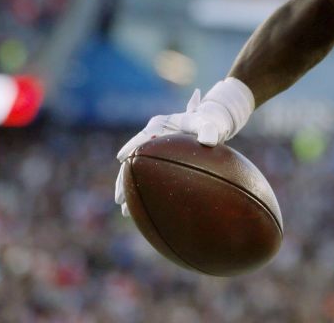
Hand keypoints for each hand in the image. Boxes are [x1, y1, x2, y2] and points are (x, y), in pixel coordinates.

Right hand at [113, 78, 254, 215]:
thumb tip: (208, 141)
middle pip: (134, 159)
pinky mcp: (159, 161)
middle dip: (124, 178)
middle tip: (120, 198)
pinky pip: (148, 177)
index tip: (122, 158)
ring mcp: (154, 150)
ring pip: (137, 171)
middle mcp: (153, 138)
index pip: (142, 137)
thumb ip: (209, 130)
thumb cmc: (211, 123)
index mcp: (160, 125)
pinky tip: (140, 210)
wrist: (213, 126)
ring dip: (130, 189)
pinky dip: (143, 191)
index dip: (131, 147)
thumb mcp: (211, 124)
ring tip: (125, 210)